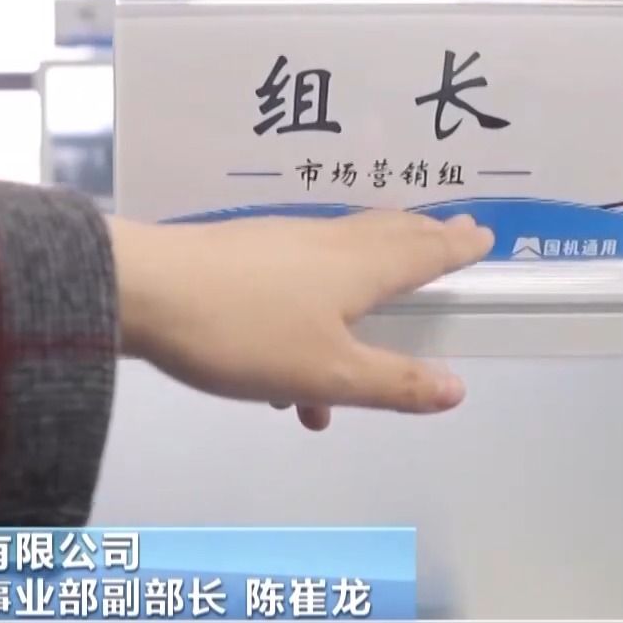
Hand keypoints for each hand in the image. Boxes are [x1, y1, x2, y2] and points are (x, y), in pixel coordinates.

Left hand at [107, 210, 493, 430]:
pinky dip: (313, 321)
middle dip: (420, 244)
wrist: (140, 292)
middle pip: (385, 238)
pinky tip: (287, 382)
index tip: (482, 234)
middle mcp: (325, 244)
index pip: (423, 250)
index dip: (455, 246)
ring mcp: (278, 246)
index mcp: (359, 266)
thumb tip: (457, 388)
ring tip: (372, 344)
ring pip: (339, 263)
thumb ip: (393, 383)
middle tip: (449, 239)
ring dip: (364, 294)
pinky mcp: (238, 259)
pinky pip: (296, 285)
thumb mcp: (327, 372)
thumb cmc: (242, 331)